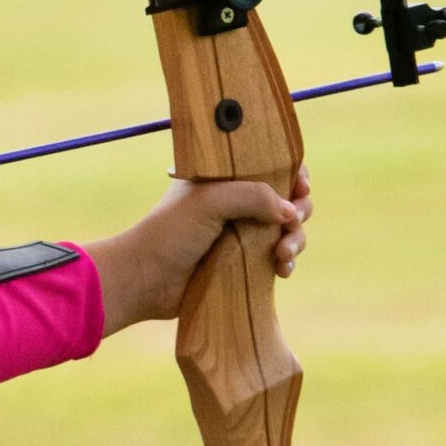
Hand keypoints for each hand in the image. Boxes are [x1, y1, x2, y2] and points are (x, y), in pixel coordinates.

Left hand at [97, 164, 310, 330]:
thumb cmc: (169, 233)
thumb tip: (291, 211)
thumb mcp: (210, 201)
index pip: (271, 166)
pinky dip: (286, 263)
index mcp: (226, 178)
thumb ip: (253, 195)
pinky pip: (277, 259)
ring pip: (287, 230)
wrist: (145, 280)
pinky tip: (282, 270)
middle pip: (287, 198)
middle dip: (299, 210)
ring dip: (295, 239)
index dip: (293, 174)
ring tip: (283, 254)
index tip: (301, 187)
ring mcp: (241, 234)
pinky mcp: (243, 263)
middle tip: (293, 221)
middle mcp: (236, 203)